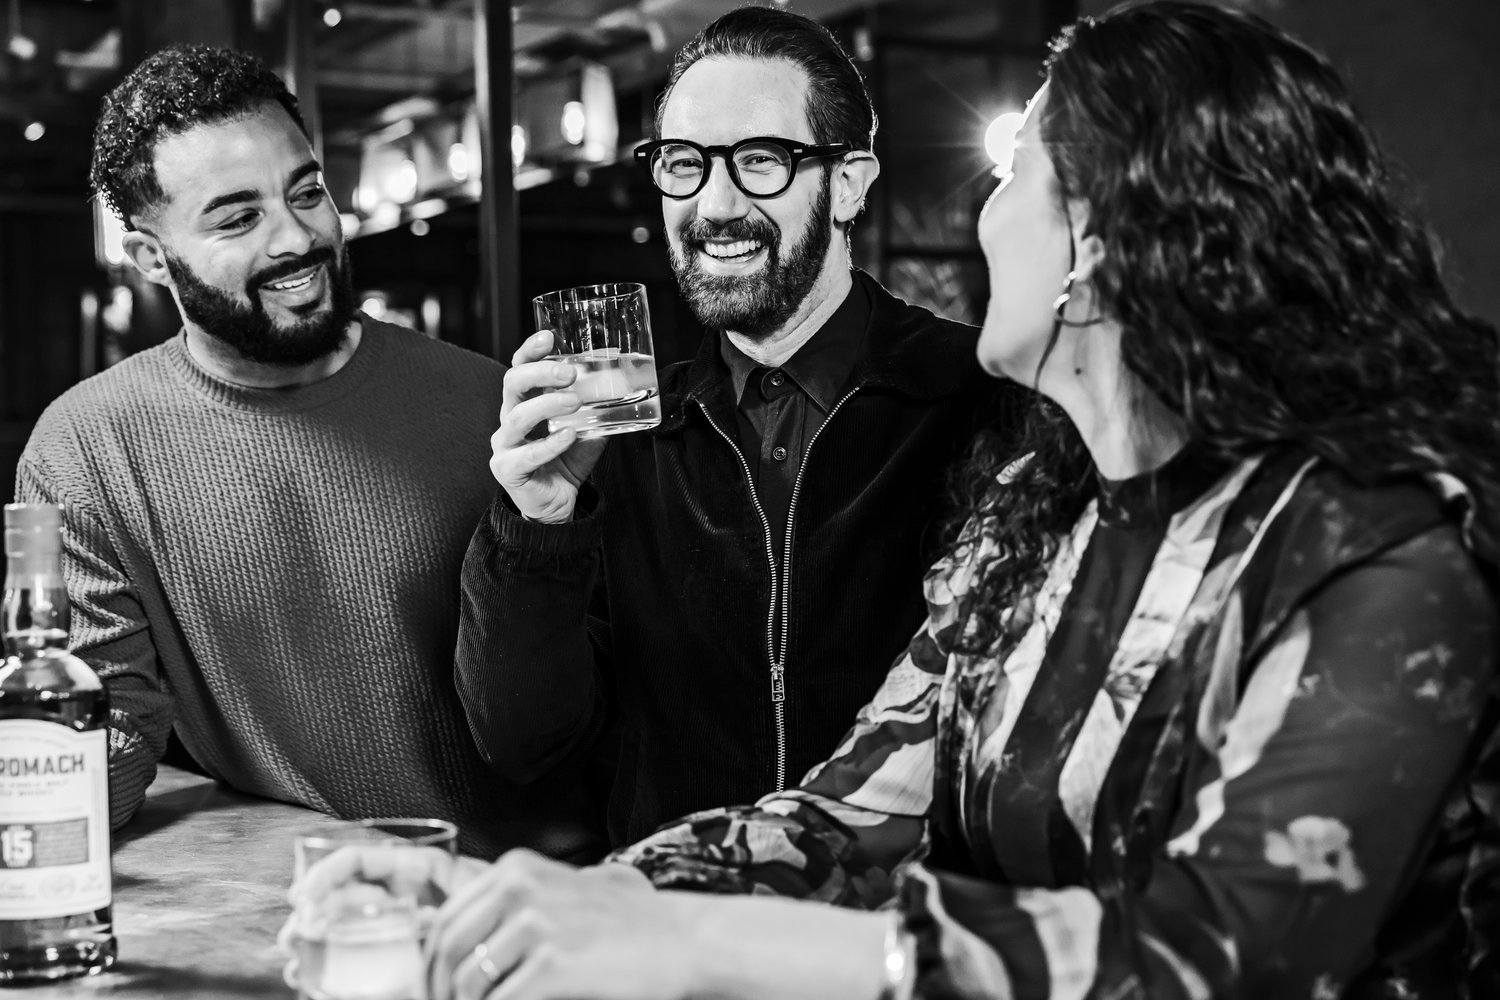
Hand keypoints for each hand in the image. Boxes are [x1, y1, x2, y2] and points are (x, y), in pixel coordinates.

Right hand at [276, 844, 487, 990]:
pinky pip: (348, 956)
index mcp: (411, 870)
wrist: (509, 943)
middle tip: (293, 936)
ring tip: (296, 959)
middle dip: (308, 913)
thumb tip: (417, 920)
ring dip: (309, 941)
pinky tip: (307, 975)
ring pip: (336, 928)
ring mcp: (388, 925)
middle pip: (338, 896)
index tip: (304, 894)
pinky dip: (324, 964)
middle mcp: (393, 895)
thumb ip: (439, 900)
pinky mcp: (387, 955)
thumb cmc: (494, 908)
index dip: (326, 872)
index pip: (358, 858)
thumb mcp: (468, 896)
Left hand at [425, 849, 694, 999]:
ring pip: (468, 981)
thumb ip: (510, 907)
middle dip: (438, 989)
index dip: (431, 961)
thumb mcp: (561, 895)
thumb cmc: (626, 925)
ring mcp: (535, 925)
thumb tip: (451, 943)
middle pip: (447, 949)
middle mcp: (519, 889)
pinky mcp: (552, 965)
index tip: (432, 986)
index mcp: (516, 868)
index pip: (447, 917)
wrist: (682, 939)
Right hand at [490, 331, 608, 523]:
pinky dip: (550, 443)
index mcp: (524, 403)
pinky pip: (527, 454)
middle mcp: (509, 419)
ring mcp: (504, 445)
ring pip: (517, 417)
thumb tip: (620, 385)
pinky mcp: (507, 469)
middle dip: (540, 373)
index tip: (549, 337)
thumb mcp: (588, 429)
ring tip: (575, 402)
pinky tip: (568, 435)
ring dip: (548, 404)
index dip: (530, 350)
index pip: (519, 367)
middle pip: (512, 384)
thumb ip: (597, 409)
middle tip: (569, 373)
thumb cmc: (568, 461)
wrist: (558, 505)